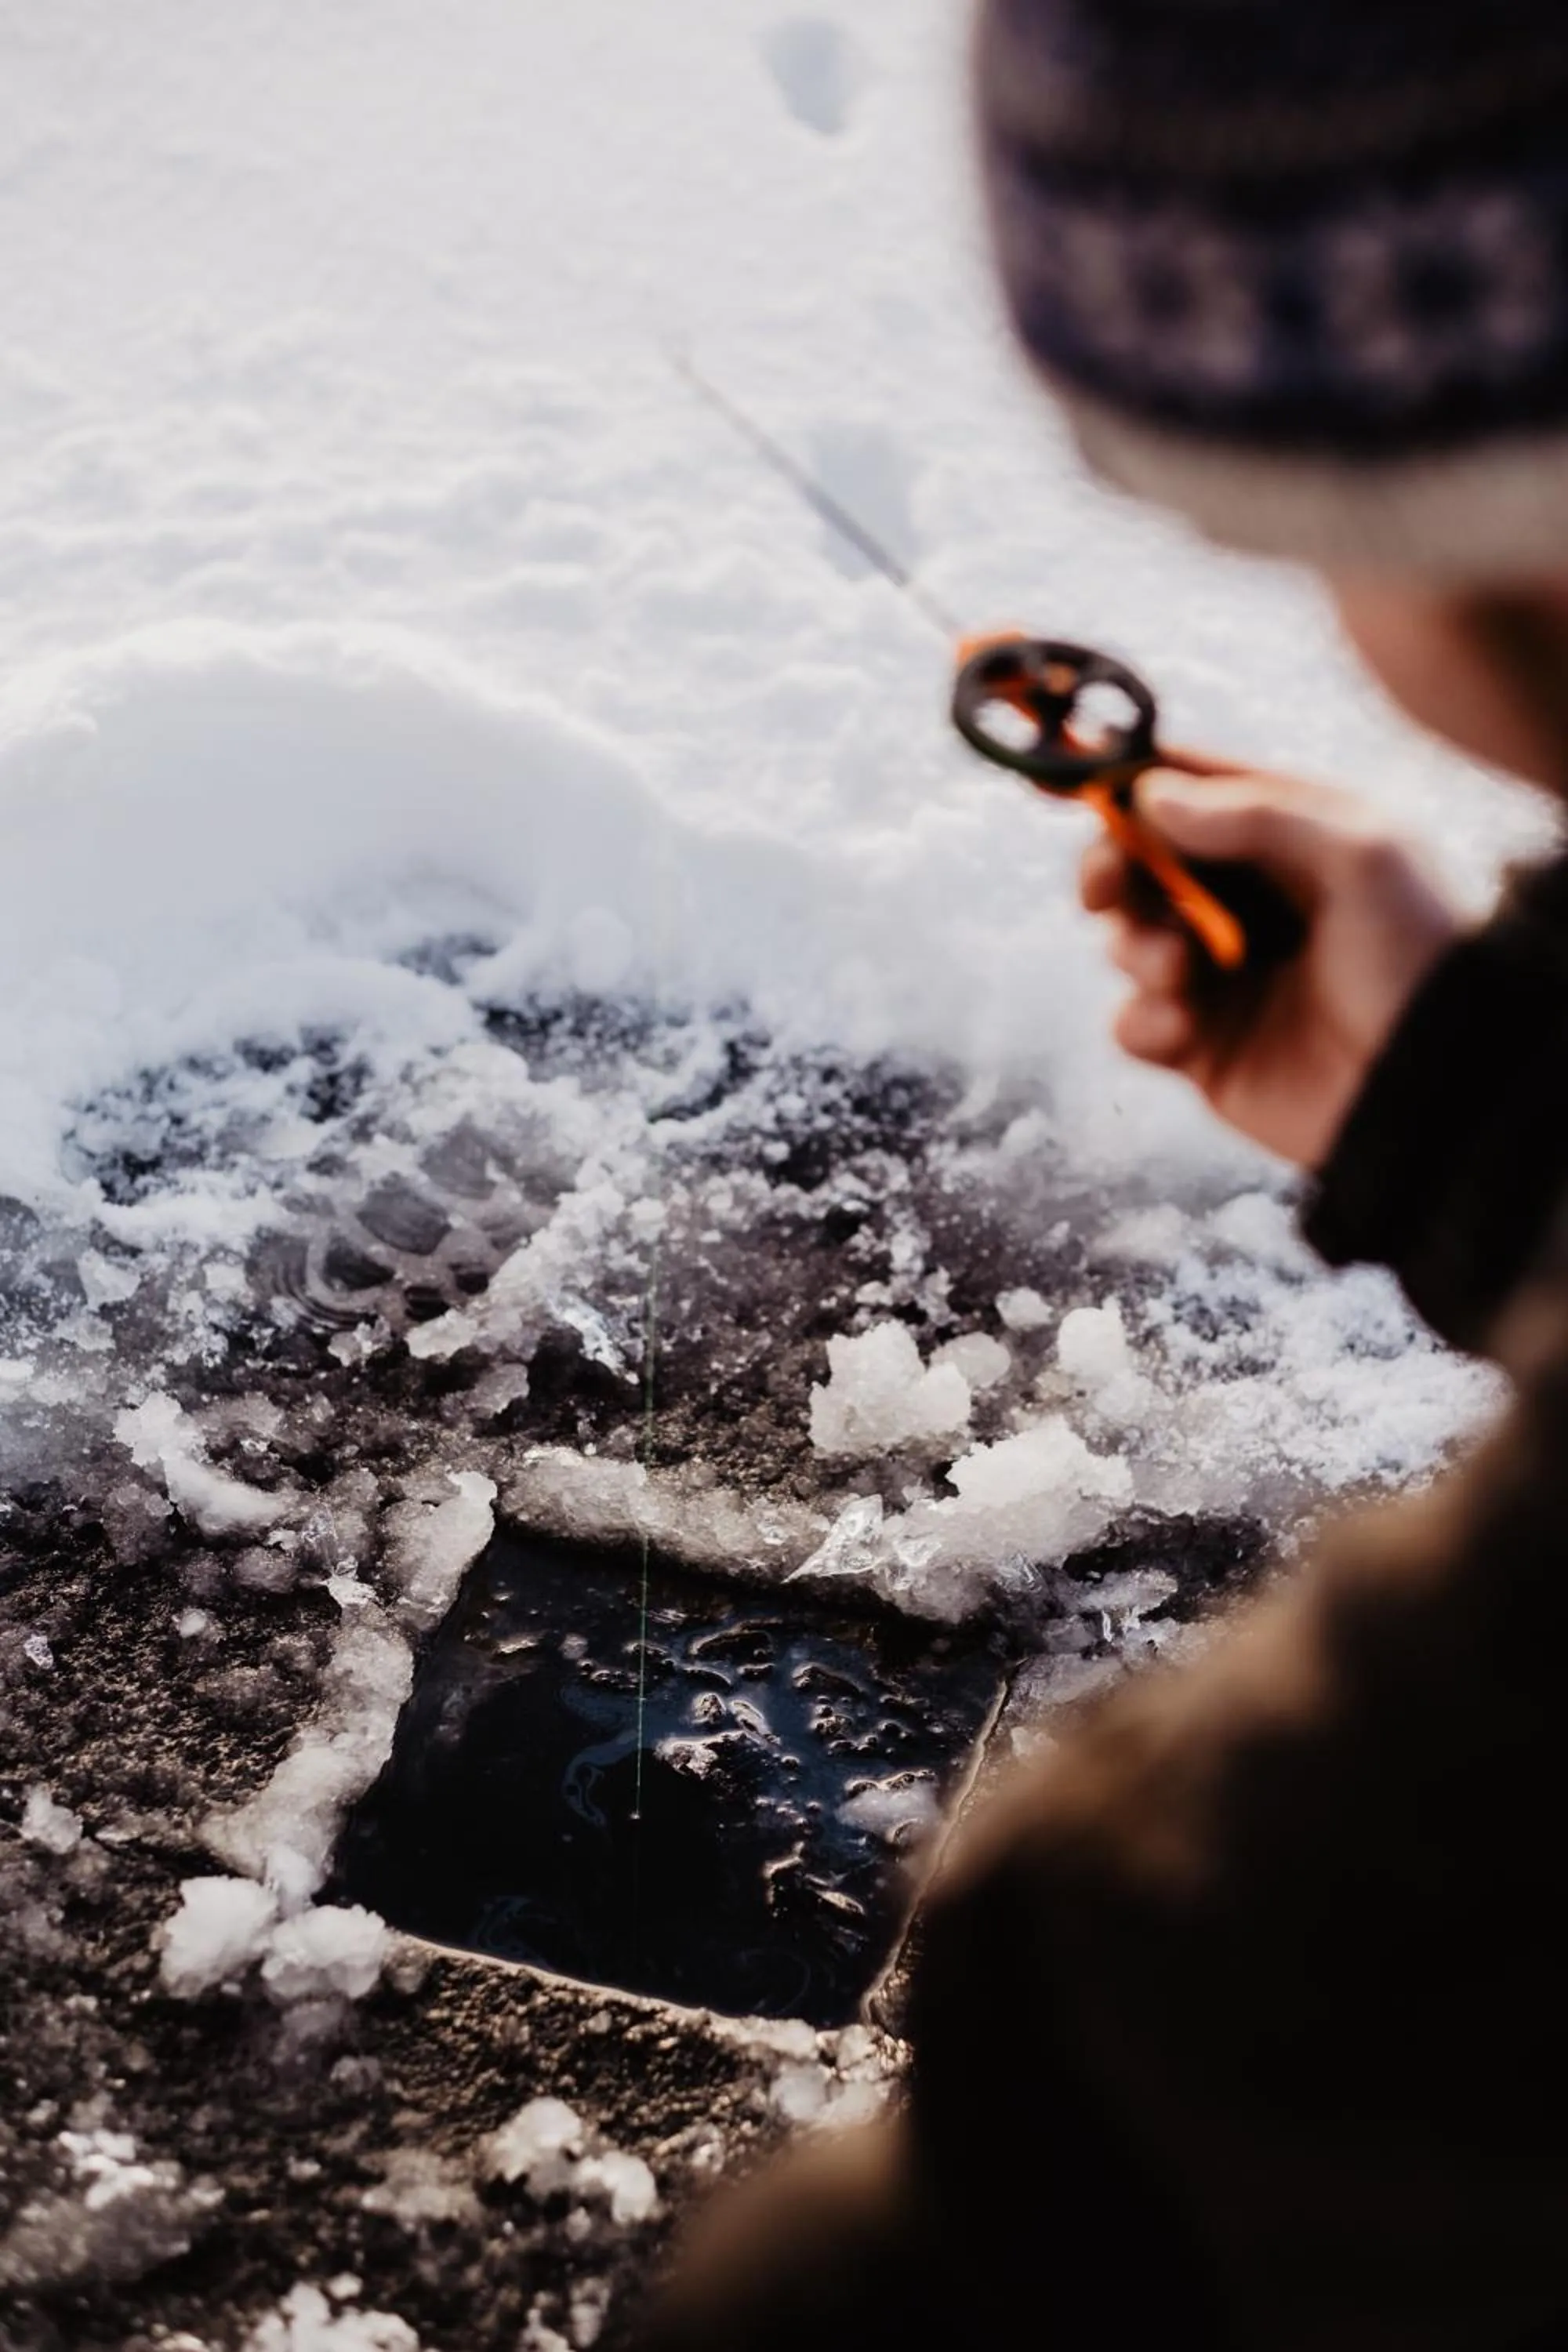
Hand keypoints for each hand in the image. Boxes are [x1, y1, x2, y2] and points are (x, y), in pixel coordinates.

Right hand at [1080, 761, 1465, 1167]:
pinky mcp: (1206, 1051)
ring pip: (1129, 943)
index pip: (1198, 793)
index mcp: (1292, 844)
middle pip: (1143, 866)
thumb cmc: (1418, 957)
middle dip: (1112, 868)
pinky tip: (1182, 1025)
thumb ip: (1257, 812)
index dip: (1136, 784)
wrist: (1438, 1086)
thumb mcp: (1360, 854)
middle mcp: (1251, 906)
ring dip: (1135, 946)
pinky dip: (1142, 1020)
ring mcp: (1224, 980)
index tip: (1086, 782)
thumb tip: (1152, 796)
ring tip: (1177, 967)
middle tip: (1104, 886)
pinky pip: (1135, 1026)